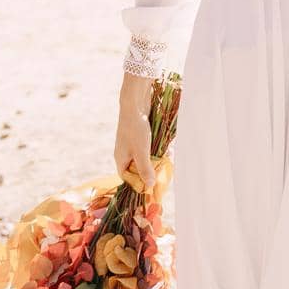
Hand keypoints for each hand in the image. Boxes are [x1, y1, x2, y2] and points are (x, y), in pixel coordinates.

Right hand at [114, 72, 156, 191]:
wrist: (135, 103)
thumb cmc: (136, 129)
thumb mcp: (142, 152)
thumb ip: (145, 169)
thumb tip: (149, 186)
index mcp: (121, 158)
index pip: (127, 177)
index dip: (138, 183)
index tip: (151, 185)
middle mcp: (125, 152)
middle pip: (136, 168)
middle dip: (150, 170)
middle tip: (163, 172)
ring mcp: (131, 143)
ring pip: (144, 157)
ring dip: (156, 160)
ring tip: (167, 160)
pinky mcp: (139, 135)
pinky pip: (148, 148)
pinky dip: (157, 150)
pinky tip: (167, 149)